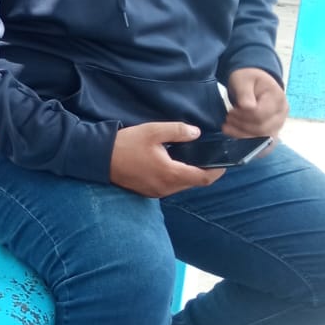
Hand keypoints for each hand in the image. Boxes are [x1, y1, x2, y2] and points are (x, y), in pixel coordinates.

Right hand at [109, 123, 223, 197]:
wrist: (99, 158)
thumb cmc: (126, 144)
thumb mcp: (154, 131)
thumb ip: (178, 131)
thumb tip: (197, 133)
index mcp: (170, 174)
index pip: (203, 178)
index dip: (217, 171)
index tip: (225, 162)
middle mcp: (166, 188)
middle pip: (193, 183)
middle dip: (204, 172)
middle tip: (209, 157)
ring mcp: (156, 192)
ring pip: (181, 186)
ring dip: (189, 175)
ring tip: (191, 159)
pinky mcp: (147, 192)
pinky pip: (169, 187)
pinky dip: (176, 178)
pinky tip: (172, 165)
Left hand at [223, 68, 287, 139]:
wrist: (254, 84)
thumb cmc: (248, 80)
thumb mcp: (243, 80)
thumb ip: (244, 92)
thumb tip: (247, 107)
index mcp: (277, 98)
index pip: (261, 114)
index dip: (243, 116)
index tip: (231, 111)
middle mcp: (282, 113)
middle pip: (262, 129)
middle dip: (241, 125)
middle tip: (228, 118)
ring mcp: (278, 124)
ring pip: (263, 139)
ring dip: (242, 136)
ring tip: (227, 127)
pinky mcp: (272, 132)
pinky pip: (263, 145)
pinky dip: (248, 143)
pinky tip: (235, 136)